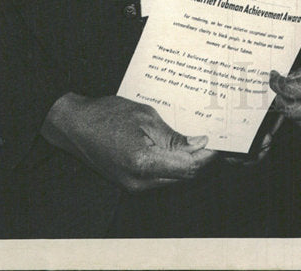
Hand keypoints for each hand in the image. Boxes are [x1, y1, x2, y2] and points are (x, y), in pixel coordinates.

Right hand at [40, 93, 217, 191]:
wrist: (74, 126)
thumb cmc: (107, 115)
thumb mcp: (146, 116)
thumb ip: (174, 135)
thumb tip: (201, 143)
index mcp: (143, 162)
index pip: (190, 166)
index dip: (211, 155)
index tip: (226, 139)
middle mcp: (140, 181)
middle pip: (186, 176)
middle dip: (207, 159)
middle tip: (223, 138)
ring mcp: (135, 185)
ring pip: (177, 179)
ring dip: (195, 163)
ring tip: (210, 140)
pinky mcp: (133, 182)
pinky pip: (164, 177)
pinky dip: (179, 164)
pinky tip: (188, 147)